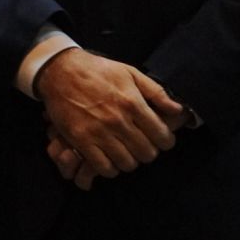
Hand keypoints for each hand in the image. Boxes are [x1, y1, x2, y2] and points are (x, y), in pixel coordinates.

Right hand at [36, 48, 183, 186]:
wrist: (61, 71)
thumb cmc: (99, 71)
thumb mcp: (131, 73)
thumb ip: (156, 92)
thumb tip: (178, 109)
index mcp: (133, 103)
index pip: (161, 135)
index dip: (166, 142)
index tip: (162, 141)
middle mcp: (118, 120)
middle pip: (146, 153)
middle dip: (149, 152)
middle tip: (143, 147)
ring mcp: (99, 132)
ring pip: (126, 163)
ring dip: (130, 161)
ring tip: (127, 153)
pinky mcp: (81, 141)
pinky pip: (103, 167)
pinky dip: (110, 168)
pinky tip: (110, 159)